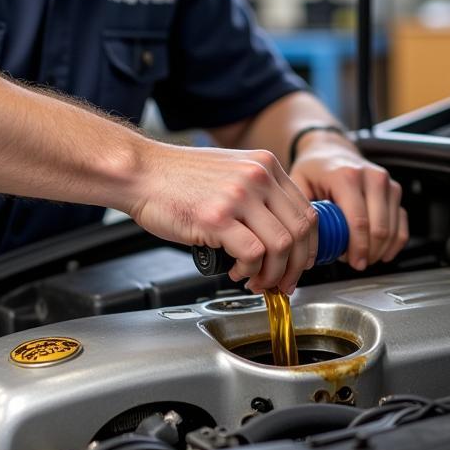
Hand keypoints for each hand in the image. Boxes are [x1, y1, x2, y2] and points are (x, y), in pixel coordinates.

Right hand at [126, 141, 317, 293]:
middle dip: (295, 266)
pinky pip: (252, 254)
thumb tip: (279, 234)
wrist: (141, 172)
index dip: (307, 245)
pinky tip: (235, 271)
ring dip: (273, 274)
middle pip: (299, 231)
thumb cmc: (177, 178)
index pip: (306, 211)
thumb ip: (258, 193)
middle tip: (283, 283)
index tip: (300, 263)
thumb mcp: (231, 171)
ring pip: (281, 246)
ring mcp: (239, 196)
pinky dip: (249, 271)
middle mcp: (257, 177)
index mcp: (265, 165)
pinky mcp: (217, 218)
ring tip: (256, 281)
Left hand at [289, 139, 407, 270]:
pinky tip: (383, 253)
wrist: (330, 150)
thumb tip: (301, 241)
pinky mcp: (395, 190)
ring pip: (393, 228)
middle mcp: (371, 177)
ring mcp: (386, 183)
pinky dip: (395, 242)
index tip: (353, 263)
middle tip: (356, 263)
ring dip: (380, 249)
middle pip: (379, 228)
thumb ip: (300, 210)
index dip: (358, 248)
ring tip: (363, 256)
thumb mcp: (299, 185)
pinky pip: (403, 222)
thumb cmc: (314, 170)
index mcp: (346, 176)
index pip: (358, 220)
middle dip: (370, 252)